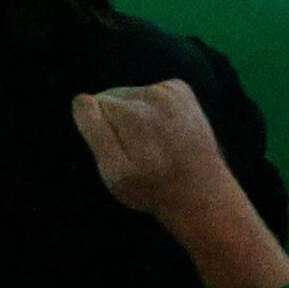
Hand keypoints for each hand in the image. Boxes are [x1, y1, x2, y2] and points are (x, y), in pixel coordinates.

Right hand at [72, 80, 241, 230]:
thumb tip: (83, 99)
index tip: (119, 152)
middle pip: (111, 96)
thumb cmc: (153, 191)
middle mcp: (151, 96)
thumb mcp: (114, 175)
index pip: (89, 104)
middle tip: (137, 152)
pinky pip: (151, 89)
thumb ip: (94, 132)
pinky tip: (167, 130)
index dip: (100, 130)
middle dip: (117, 120)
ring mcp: (171, 90)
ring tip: (154, 144)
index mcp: (132, 116)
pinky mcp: (183, 89)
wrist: (205, 198)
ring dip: (135, 113)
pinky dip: (154, 106)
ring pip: (130, 93)